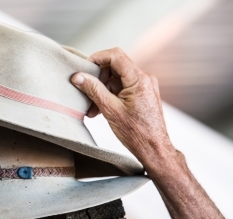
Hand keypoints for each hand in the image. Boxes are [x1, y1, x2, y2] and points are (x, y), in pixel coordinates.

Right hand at [72, 48, 175, 171]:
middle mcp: (144, 79)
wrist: (154, 149)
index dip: (97, 58)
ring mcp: (144, 87)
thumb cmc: (138, 133)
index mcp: (139, 79)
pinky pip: (122, 88)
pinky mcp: (142, 95)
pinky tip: (100, 110)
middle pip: (114, 67)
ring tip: (92, 108)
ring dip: (101, 90)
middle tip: (85, 93)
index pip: (115, 56)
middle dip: (97, 79)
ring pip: (116, 80)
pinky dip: (109, 96)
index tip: (84, 69)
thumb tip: (78, 77)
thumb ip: (94, 90)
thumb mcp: (110, 110)